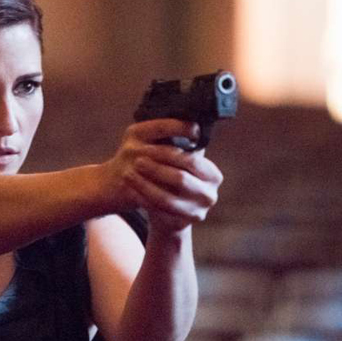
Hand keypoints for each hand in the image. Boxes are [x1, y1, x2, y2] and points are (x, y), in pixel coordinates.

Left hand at [101, 119, 222, 232]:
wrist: (170, 214)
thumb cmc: (173, 180)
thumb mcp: (180, 163)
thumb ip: (181, 145)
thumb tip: (174, 116)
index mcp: (213, 175)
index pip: (192, 160)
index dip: (171, 152)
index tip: (152, 144)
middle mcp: (210, 194)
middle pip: (180, 179)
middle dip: (156, 169)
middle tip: (136, 159)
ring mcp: (198, 212)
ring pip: (167, 197)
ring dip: (145, 185)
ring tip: (128, 173)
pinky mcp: (182, 224)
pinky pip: (159, 211)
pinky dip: (144, 199)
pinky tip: (131, 190)